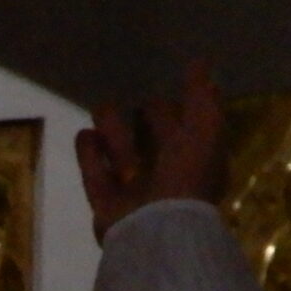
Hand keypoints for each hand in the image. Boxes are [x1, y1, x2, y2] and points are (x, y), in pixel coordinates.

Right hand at [76, 59, 226, 242]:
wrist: (157, 228)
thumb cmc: (187, 176)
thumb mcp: (205, 128)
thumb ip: (201, 96)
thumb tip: (199, 62)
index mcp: (192, 160)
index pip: (182, 129)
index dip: (172, 112)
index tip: (162, 97)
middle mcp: (164, 174)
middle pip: (150, 139)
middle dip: (144, 120)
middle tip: (135, 106)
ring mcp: (132, 189)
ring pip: (119, 151)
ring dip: (111, 128)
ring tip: (101, 108)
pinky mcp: (104, 202)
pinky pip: (93, 172)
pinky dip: (88, 153)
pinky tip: (85, 134)